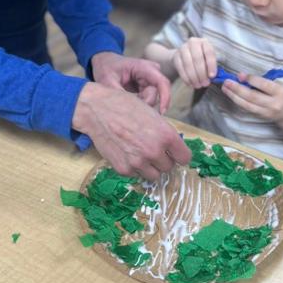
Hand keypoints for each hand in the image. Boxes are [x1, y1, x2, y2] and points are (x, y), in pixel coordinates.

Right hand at [73, 82, 189, 179]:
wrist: (98, 110)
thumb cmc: (126, 107)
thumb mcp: (153, 115)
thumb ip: (165, 134)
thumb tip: (173, 148)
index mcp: (166, 135)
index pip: (184, 158)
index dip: (179, 155)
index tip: (174, 153)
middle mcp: (154, 151)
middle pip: (169, 168)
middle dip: (163, 160)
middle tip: (153, 150)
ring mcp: (138, 162)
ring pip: (154, 175)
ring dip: (150, 167)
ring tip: (140, 153)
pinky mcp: (124, 169)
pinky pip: (136, 175)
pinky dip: (134, 167)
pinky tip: (127, 153)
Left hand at [91, 51, 171, 113]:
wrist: (105, 62)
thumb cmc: (106, 68)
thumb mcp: (107, 81)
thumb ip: (119, 95)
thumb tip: (127, 111)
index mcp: (143, 67)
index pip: (162, 82)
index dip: (165, 97)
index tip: (161, 112)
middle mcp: (151, 73)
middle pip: (155, 94)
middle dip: (143, 104)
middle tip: (125, 107)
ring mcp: (150, 80)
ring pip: (151, 99)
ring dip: (139, 104)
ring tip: (122, 100)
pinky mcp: (147, 87)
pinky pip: (147, 100)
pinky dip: (138, 104)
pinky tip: (127, 100)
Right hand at [173, 37, 216, 88]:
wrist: (184, 55)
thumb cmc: (200, 58)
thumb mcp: (207, 59)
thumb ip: (211, 66)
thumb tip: (212, 77)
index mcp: (204, 42)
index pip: (209, 52)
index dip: (211, 65)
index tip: (212, 76)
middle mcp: (193, 42)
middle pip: (198, 59)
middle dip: (202, 73)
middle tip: (205, 84)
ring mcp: (183, 48)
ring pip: (188, 64)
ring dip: (194, 77)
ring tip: (198, 85)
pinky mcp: (175, 56)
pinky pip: (181, 68)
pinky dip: (186, 78)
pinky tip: (190, 84)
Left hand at [222, 74, 282, 122]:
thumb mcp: (278, 85)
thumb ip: (262, 82)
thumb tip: (242, 77)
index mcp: (279, 92)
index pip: (263, 85)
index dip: (250, 79)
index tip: (239, 75)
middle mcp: (273, 103)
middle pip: (252, 96)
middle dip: (237, 89)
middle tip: (227, 82)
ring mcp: (266, 112)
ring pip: (247, 105)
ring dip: (233, 96)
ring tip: (225, 88)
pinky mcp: (260, 117)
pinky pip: (246, 109)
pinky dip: (237, 101)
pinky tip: (231, 95)